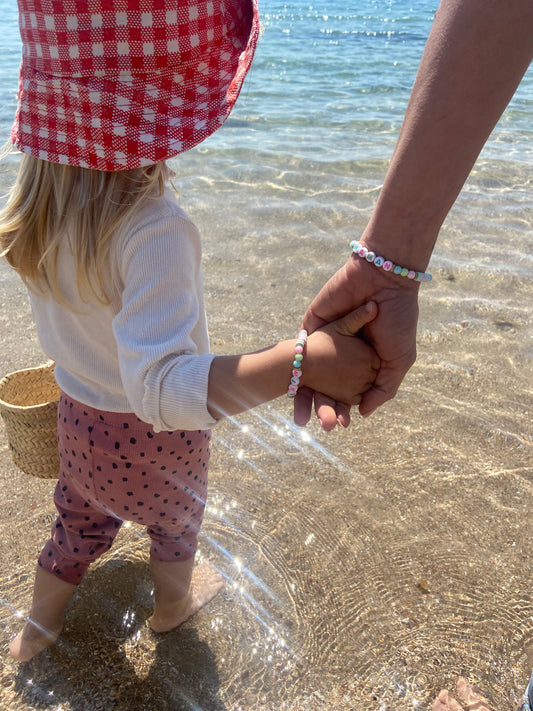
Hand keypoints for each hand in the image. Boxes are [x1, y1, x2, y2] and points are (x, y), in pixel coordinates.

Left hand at [294, 254, 419, 428]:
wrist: (384, 280)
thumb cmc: (398, 319)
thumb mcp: (399, 360)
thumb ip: (384, 389)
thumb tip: (363, 414)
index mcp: (365, 363)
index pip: (349, 391)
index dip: (344, 409)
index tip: (341, 425)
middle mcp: (343, 354)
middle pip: (327, 387)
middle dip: (324, 407)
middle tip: (323, 425)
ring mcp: (326, 341)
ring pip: (310, 374)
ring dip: (306, 397)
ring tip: (303, 417)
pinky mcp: (311, 326)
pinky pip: (299, 352)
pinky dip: (294, 371)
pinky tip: (294, 389)